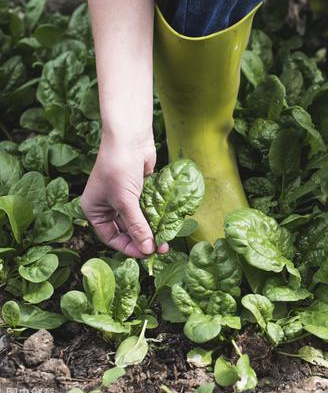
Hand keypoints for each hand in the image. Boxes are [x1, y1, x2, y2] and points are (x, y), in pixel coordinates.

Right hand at [81, 135, 168, 257]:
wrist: (130, 138)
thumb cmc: (119, 167)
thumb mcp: (126, 201)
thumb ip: (137, 226)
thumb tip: (147, 248)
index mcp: (95, 210)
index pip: (111, 238)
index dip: (129, 247)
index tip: (146, 254)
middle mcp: (108, 206)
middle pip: (126, 231)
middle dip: (143, 240)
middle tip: (160, 249)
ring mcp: (124, 198)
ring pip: (139, 221)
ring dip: (151, 230)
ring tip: (166, 240)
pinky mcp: (139, 191)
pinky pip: (147, 209)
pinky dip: (156, 217)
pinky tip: (166, 225)